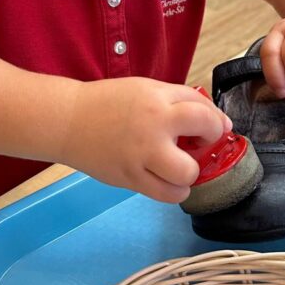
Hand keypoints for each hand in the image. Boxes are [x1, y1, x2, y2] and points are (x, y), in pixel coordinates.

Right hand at [61, 78, 231, 203]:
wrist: (68, 121)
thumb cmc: (107, 103)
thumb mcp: (145, 89)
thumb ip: (177, 101)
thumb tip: (214, 120)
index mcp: (157, 99)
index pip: (203, 108)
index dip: (216, 119)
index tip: (216, 127)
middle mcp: (153, 126)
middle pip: (206, 132)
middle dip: (210, 140)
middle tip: (199, 144)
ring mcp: (141, 155)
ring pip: (187, 174)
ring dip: (190, 173)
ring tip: (179, 167)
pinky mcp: (130, 179)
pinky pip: (166, 195)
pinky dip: (174, 191)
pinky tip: (167, 180)